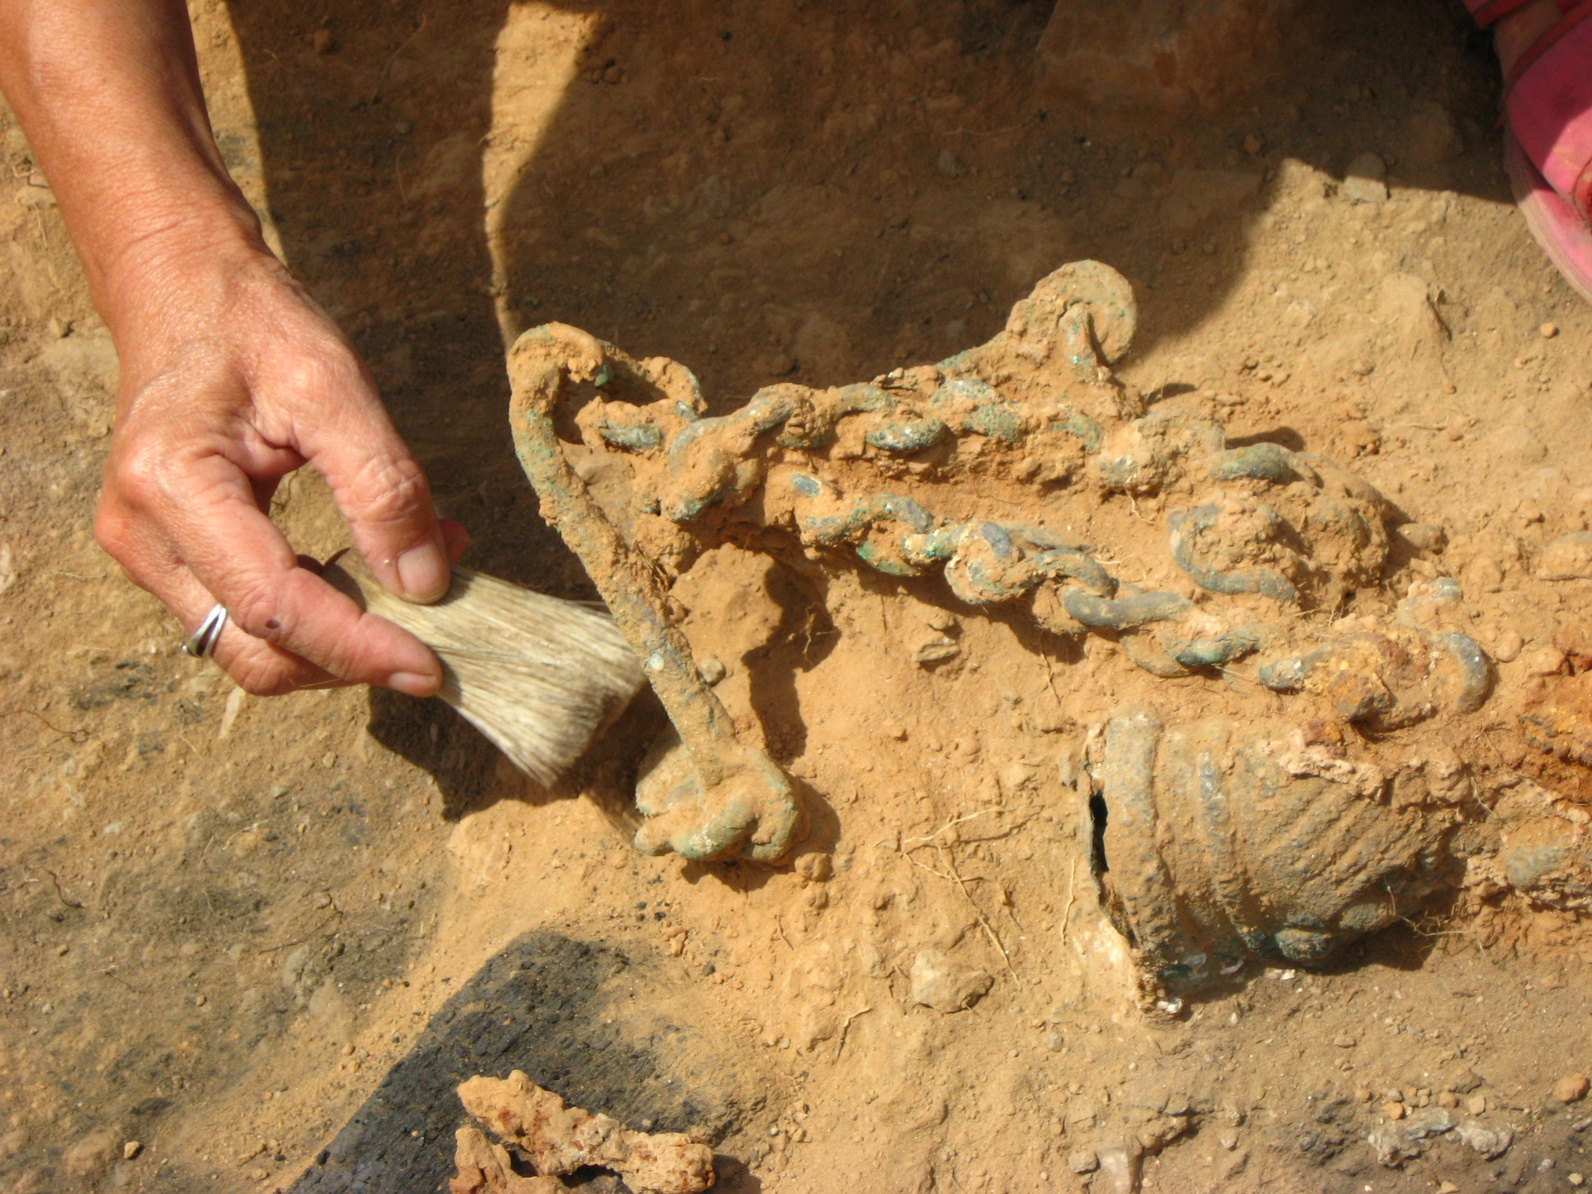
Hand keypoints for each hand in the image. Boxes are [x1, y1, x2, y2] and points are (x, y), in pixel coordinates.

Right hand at [95, 242, 466, 695]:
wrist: (181, 290)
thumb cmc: (252, 325)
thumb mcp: (334, 386)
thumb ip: (382, 487)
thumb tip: (424, 584)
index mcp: (172, 485)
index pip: (274, 607)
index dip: (357, 648)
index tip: (432, 667)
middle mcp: (141, 535)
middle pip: (258, 649)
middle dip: (352, 657)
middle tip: (440, 631)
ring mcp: (147, 553)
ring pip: (252, 646)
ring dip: (341, 638)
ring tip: (417, 580)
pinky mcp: (169, 557)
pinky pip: (246, 616)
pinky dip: (319, 614)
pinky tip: (374, 572)